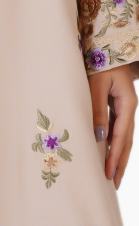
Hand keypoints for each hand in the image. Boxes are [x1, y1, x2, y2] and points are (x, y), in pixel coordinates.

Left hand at [89, 65, 137, 187]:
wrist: (105, 42)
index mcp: (127, 104)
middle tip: (112, 182)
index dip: (114, 156)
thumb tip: (98, 136)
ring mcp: (124, 106)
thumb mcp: (96, 83)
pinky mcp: (116, 103)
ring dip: (117, 154)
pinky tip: (107, 149)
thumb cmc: (99, 60)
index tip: (107, 172)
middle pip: (126, 141)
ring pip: (123, 136)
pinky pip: (117, 127)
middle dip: (119, 162)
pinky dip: (113, 141)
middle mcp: (128, 108)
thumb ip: (97, 108)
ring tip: (111, 173)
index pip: (121, 137)